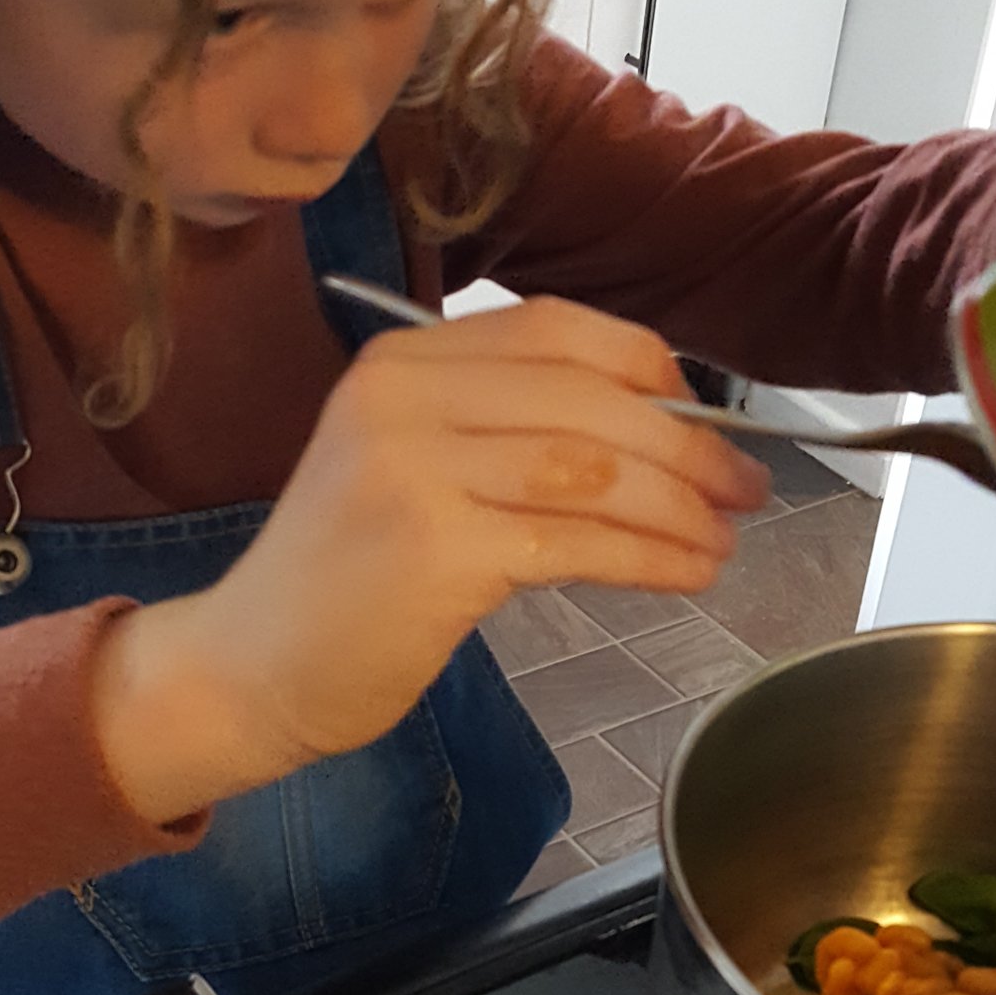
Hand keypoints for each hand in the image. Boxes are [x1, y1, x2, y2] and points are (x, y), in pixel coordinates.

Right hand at [93, 298, 768, 821]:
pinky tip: (686, 574)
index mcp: (402, 360)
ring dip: (680, 506)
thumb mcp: (415, 466)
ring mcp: (413, 468)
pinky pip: (577, 540)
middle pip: (589, 398)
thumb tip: (662, 429)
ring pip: (594, 467)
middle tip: (745, 489)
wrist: (250, 666)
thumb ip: (508, 429)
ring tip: (723, 539)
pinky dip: (649, 557)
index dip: (649, 366)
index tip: (704, 416)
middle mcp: (403, 396)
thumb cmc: (349, 578)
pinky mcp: (434, 548)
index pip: (556, 328)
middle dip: (689, 445)